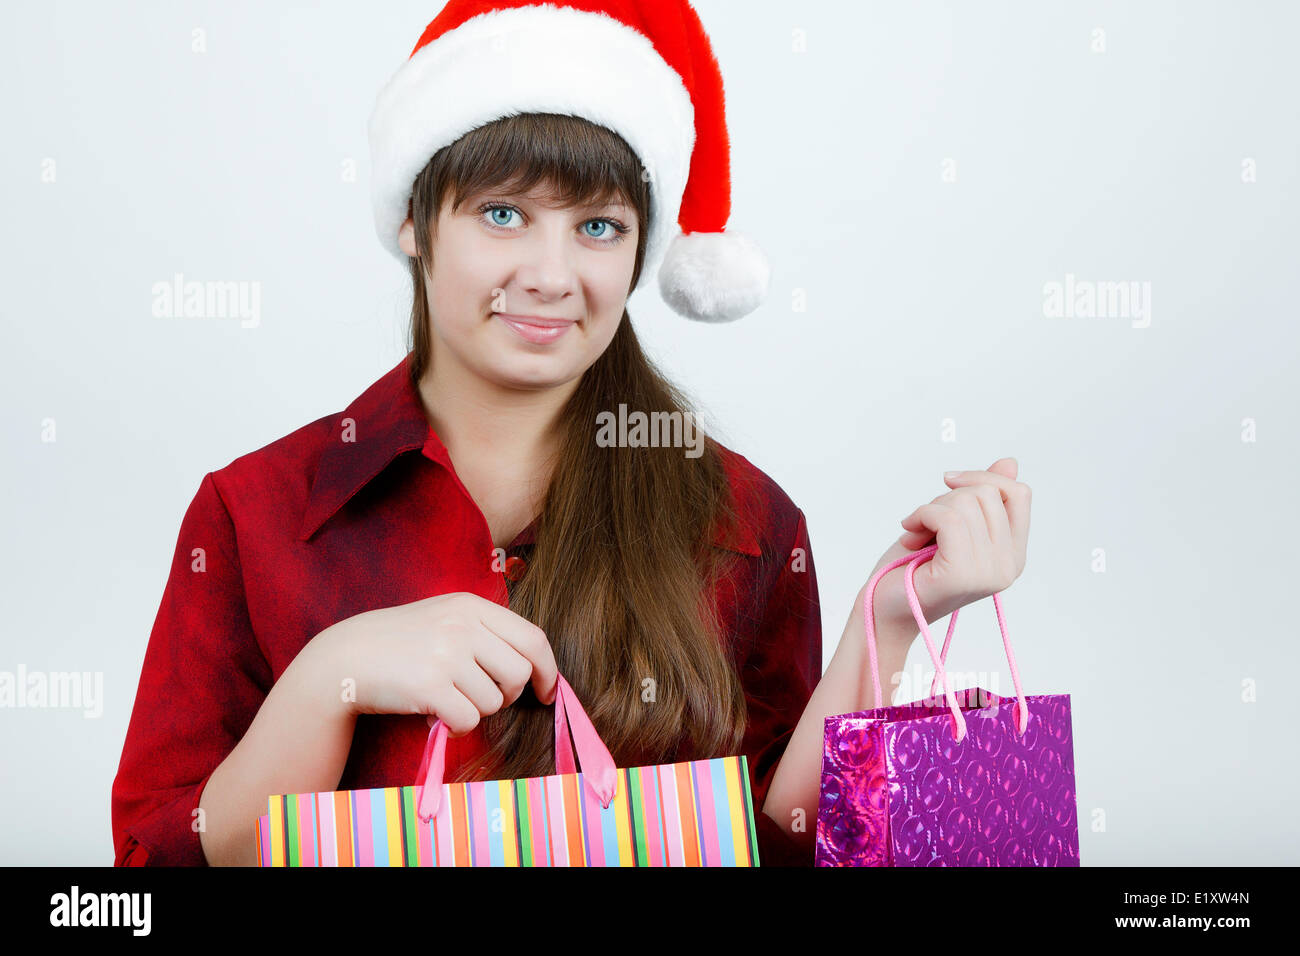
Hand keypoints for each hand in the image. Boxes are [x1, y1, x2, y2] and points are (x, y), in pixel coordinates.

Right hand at [319, 592, 559, 734]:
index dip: (548, 670)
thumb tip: (535, 665)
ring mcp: (446, 654)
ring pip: (495, 701)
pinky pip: (469, 720)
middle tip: (482, 698)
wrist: (344, 658)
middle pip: (520, 673)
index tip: (547, 691)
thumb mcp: (444, 618)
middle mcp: (463, 625)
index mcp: (471, 605)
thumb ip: (486, 632)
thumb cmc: (400, 643)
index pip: (533, 638)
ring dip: (477, 711)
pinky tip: (439, 719)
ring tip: (449, 701)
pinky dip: (458, 728)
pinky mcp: (430, 685)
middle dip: (508, 695)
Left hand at [866, 458, 1030, 633]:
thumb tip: (1010, 463)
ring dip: (929, 510)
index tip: (948, 482)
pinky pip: (947, 519)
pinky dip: (921, 517)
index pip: (1018, 494)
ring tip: (916, 533)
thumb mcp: (951, 524)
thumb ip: (983, 498)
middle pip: (986, 493)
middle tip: (925, 524)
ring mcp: (987, 573)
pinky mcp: (961, 574)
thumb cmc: (913, 568)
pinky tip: (909, 534)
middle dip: (946, 498)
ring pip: (964, 503)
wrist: (884, 609)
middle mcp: (1008, 566)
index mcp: (1013, 555)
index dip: (982, 477)